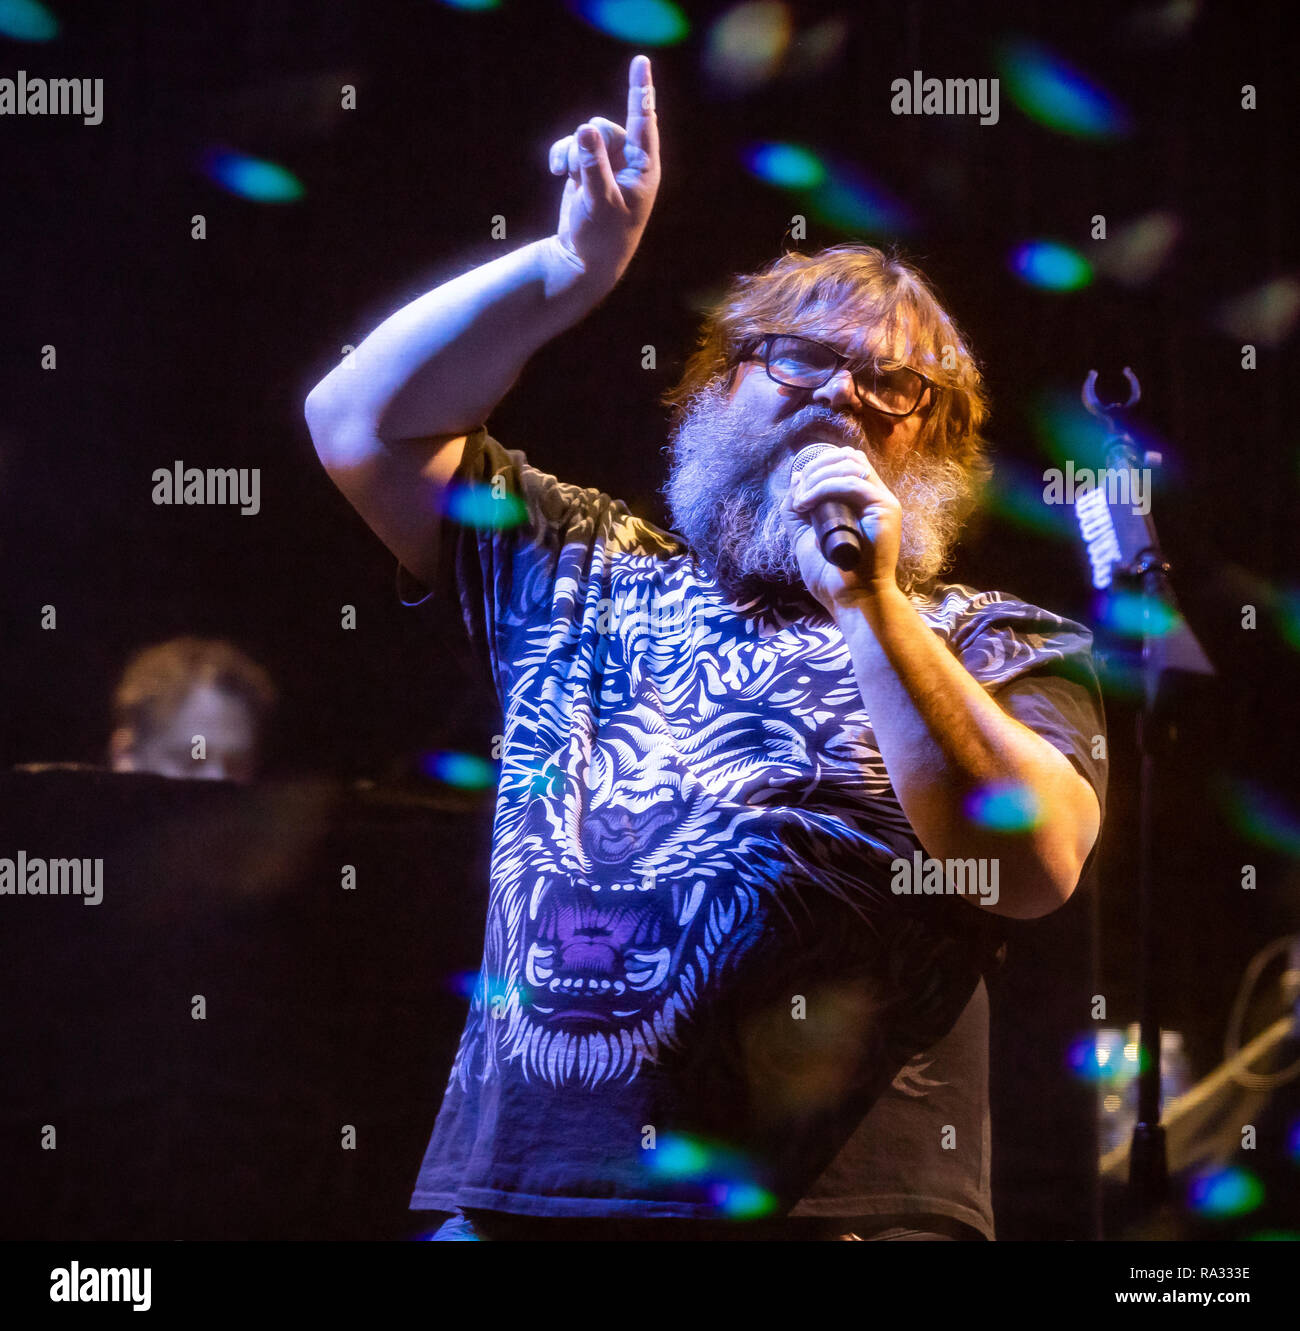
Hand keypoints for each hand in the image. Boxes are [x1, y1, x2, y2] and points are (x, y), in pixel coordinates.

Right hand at [548, 55, 659, 290]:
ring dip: (572, 153)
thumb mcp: (599, 202)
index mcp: (643, 169)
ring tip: (568, 178)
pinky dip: (561, 156)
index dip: (641, 91)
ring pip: (584, 136)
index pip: (643, 122)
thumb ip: (593, 165)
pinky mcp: (587, 170)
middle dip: (586, 143)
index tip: (640, 61)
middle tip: (579, 172)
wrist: (582, 260)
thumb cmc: (601, 239)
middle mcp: (627, 162)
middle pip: (604, 126)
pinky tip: (556, 173)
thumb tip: (585, 129)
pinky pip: (571, 147)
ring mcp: (606, 164)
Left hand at [779, 446, 902, 614]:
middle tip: (798, 494)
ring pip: (848, 466)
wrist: (851, 599)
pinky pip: (851, 484)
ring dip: (816, 478)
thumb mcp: (805, 535)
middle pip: (847, 457)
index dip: (818, 465)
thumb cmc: (831, 575)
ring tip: (800, 501)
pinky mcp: (885, 509)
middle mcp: (876, 496)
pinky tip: (806, 503)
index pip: (846, 462)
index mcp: (862, 500)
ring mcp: (883, 501)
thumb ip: (799, 509)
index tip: (797, 488)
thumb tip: (795, 478)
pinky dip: (823, 488)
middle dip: (815, 468)